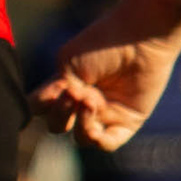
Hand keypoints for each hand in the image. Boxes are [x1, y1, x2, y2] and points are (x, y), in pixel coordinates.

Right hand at [29, 9, 180, 152]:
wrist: (140, 37)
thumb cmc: (102, 42)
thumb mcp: (67, 63)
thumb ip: (54, 92)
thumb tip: (52, 113)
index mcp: (66, 85)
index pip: (41, 107)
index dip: (40, 105)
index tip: (54, 88)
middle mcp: (83, 101)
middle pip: (58, 125)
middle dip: (60, 114)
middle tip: (72, 93)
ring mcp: (105, 113)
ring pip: (81, 138)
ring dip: (81, 124)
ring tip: (90, 101)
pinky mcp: (127, 121)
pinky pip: (107, 144)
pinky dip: (97, 140)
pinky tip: (95, 129)